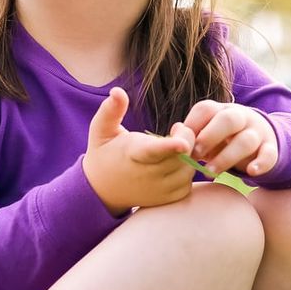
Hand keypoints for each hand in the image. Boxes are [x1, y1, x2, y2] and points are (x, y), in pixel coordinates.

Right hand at [82, 86, 196, 215]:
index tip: (182, 143)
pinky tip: (175, 161)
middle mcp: (147, 176)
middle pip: (181, 155)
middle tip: (176, 129)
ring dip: (188, 153)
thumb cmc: (105, 152)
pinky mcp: (169, 198)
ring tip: (174, 145)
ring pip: (188, 168)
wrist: (102, 190)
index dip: (170, 147)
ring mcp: (159, 190)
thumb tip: (117, 91)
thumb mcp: (101, 129)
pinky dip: (187, 169)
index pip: (153, 151)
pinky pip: (190, 180)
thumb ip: (111, 110)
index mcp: (132, 155)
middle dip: (186, 136)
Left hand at [182, 99, 278, 179]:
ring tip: (210, 172)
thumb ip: (191, 134)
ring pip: (246, 140)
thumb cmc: (224, 138)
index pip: (206, 109)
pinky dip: (261, 162)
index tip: (182, 145)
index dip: (192, 125)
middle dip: (209, 137)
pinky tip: (251, 171)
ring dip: (227, 157)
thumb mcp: (208, 133)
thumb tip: (175, 135)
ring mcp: (257, 132)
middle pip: (228, 119)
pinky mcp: (271, 148)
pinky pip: (269, 154)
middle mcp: (240, 117)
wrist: (262, 139)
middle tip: (195, 156)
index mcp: (221, 110)